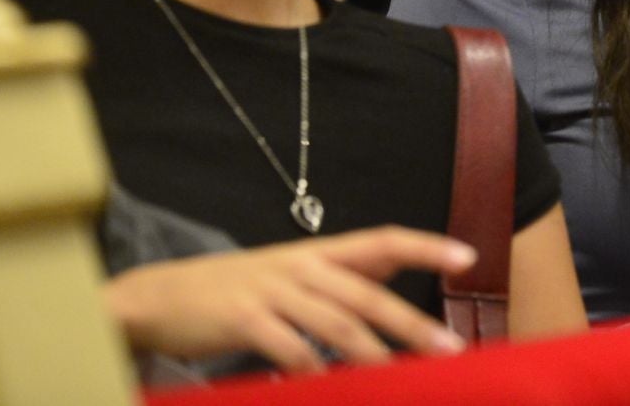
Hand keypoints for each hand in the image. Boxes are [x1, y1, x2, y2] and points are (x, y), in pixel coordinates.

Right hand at [105, 226, 474, 372]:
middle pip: (368, 292)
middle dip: (412, 322)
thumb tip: (390, 274)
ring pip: (336, 323)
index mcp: (317, 253)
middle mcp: (301, 266)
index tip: (469, 258)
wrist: (160, 295)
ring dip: (373, 354)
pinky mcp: (245, 319)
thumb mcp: (291, 273)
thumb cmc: (234, 291)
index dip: (426, 246)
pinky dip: (312, 371)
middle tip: (450, 347)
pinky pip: (289, 348)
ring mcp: (273, 291)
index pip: (382, 240)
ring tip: (400, 376)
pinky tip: (326, 388)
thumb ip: (338, 276)